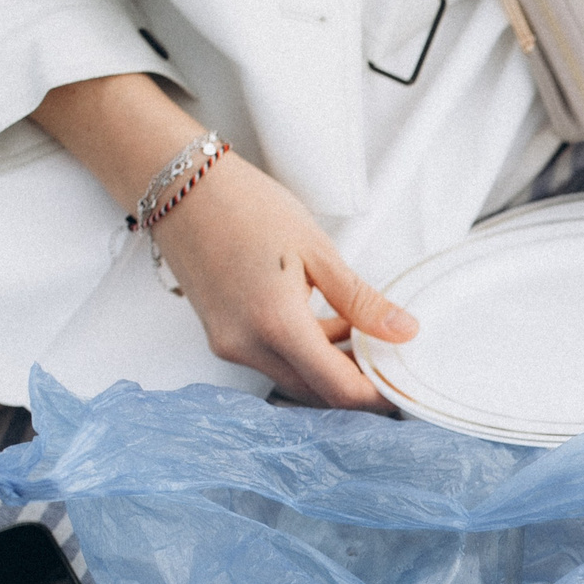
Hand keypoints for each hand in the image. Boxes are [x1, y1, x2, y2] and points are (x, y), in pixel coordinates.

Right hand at [33, 73, 415, 408]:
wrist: (181, 186)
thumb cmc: (243, 206)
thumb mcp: (318, 250)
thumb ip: (361, 301)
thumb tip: (401, 331)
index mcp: (275, 324)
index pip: (337, 388)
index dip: (374, 396)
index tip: (400, 389)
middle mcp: (245, 344)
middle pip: (315, 392)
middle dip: (354, 383)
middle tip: (387, 360)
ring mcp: (228, 343)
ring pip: (293, 377)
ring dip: (329, 367)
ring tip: (360, 332)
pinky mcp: (221, 336)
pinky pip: (271, 360)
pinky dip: (302, 352)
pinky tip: (326, 323)